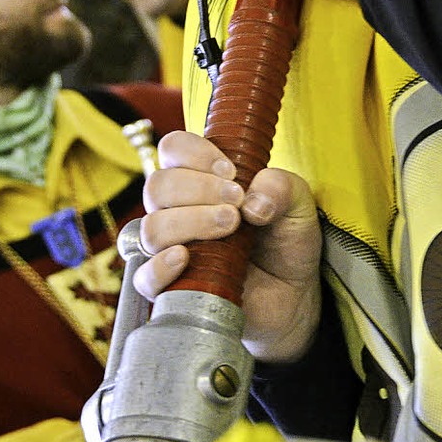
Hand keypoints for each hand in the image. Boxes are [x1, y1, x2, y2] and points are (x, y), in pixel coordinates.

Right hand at [134, 130, 322, 362]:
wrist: (294, 292)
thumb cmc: (286, 239)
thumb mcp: (297, 204)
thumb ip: (281, 187)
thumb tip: (252, 202)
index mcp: (201, 178)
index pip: (173, 149)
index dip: (195, 154)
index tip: (230, 171)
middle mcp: (179, 209)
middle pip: (157, 186)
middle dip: (198, 189)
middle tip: (237, 203)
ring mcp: (171, 248)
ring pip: (152, 227)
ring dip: (190, 222)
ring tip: (230, 226)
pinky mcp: (172, 286)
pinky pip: (144, 277)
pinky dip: (159, 267)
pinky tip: (186, 259)